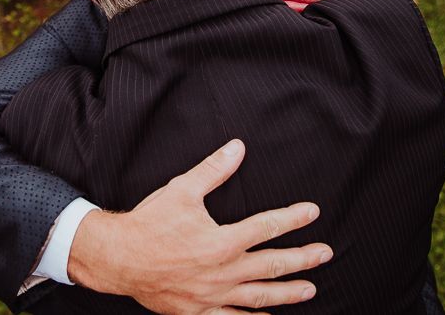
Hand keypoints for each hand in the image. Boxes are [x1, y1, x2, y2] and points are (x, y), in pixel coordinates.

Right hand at [67, 139, 332, 313]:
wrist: (119, 258)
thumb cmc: (150, 223)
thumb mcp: (182, 189)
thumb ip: (214, 170)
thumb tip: (237, 147)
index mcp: (222, 240)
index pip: (267, 226)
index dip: (293, 218)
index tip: (312, 212)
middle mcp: (223, 271)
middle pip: (272, 265)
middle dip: (302, 258)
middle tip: (325, 254)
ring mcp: (212, 295)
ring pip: (259, 296)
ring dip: (287, 292)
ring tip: (310, 289)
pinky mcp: (198, 311)